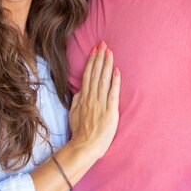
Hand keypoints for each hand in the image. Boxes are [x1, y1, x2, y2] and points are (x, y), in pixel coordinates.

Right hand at [68, 41, 120, 160]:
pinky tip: (117, 71)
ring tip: (109, 52)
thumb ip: (76, 100)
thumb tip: (79, 90)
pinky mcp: (110, 111)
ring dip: (107, 65)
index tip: (95, 50)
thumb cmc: (80, 132)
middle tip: (103, 44)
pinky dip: (115, 82)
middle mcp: (91, 98)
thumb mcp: (73, 113)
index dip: (92, 61)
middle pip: (95, 74)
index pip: (88, 75)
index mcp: (83, 98)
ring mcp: (100, 104)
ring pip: (104, 80)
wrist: (84, 146)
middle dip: (100, 58)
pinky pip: (113, 93)